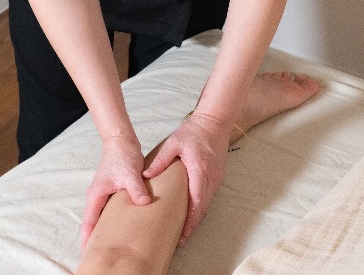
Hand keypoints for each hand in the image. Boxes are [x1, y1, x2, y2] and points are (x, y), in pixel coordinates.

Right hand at [80, 133, 151, 248]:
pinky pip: (108, 209)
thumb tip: (144, 204)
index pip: (89, 221)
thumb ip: (136, 190)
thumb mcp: (131, 174)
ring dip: (102, 229)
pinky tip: (120, 227)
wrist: (122, 141)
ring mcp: (103, 193)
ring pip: (100, 216)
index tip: (87, 252)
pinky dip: (111, 219)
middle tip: (97, 253)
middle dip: (93, 237)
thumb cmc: (122, 156)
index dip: (88, 237)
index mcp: (96, 194)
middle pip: (92, 221)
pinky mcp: (112, 190)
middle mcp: (97, 195)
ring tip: (108, 245)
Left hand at [143, 113, 230, 244]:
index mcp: (200, 169)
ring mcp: (217, 178)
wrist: (215, 121)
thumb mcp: (174, 143)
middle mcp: (211, 177)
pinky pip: (208, 197)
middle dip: (192, 226)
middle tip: (180, 241)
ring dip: (196, 218)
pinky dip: (200, 208)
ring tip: (183, 233)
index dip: (190, 220)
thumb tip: (145, 176)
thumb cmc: (193, 132)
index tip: (182, 235)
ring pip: (207, 204)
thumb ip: (160, 160)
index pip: (196, 201)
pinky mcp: (218, 177)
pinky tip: (191, 214)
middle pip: (203, 208)